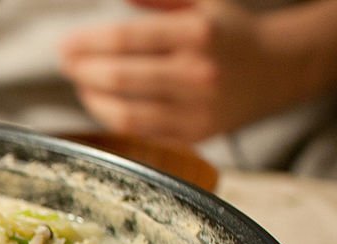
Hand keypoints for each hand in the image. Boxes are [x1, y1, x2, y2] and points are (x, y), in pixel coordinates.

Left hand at [59, 0, 298, 142]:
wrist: (275, 69)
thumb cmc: (225, 32)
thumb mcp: (198, 2)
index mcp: (196, 33)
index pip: (125, 39)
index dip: (86, 43)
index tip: (64, 44)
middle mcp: (197, 72)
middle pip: (119, 77)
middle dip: (82, 70)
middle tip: (65, 62)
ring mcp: (196, 108)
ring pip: (124, 112)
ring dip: (91, 97)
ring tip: (80, 83)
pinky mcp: (194, 135)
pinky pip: (138, 131)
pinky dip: (111, 117)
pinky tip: (101, 103)